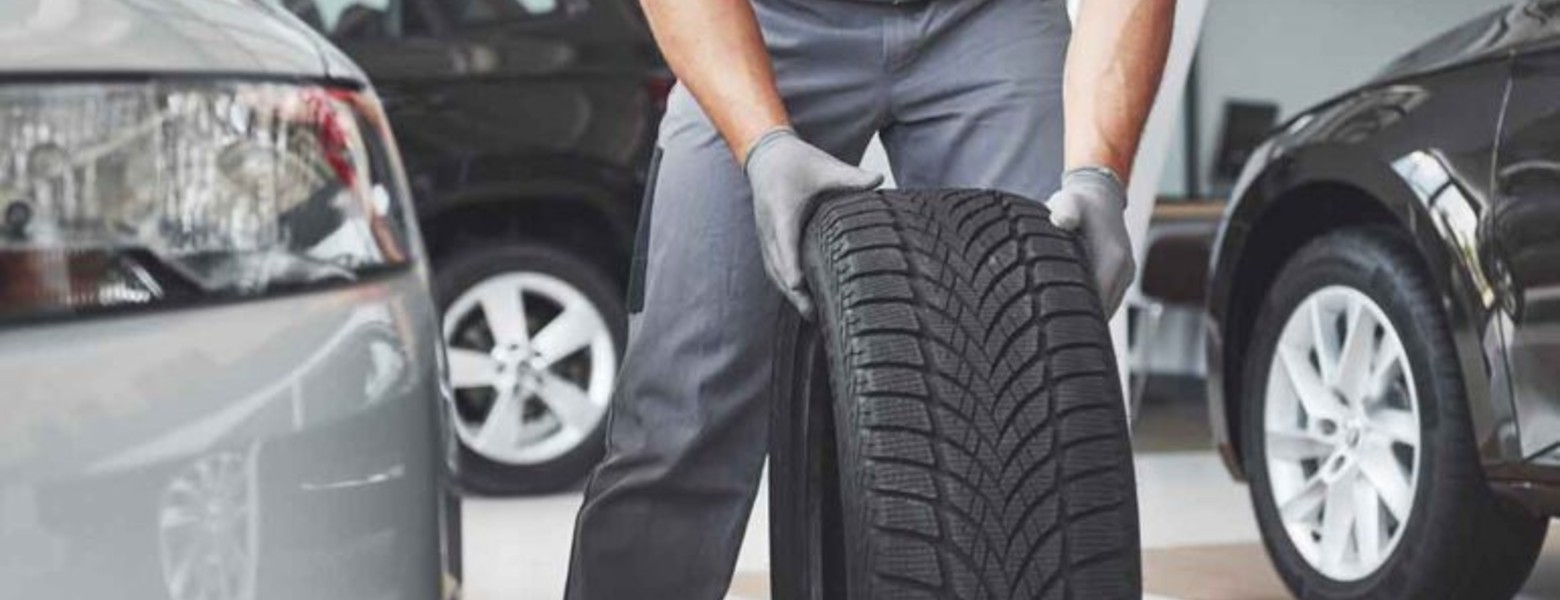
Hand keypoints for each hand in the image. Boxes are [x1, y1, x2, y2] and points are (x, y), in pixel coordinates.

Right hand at [745, 127, 882, 317]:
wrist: (766, 155)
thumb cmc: (795, 160)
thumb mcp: (824, 166)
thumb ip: (851, 177)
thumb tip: (879, 178)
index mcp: (782, 210)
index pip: (784, 242)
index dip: (790, 265)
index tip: (798, 285)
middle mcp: (770, 227)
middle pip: (777, 266)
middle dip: (792, 291)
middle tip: (812, 313)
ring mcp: (766, 235)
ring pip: (774, 270)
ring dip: (788, 293)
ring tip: (810, 315)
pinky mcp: (768, 239)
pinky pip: (773, 266)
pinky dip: (784, 284)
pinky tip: (801, 299)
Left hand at [1046, 168, 1135, 316]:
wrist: (1100, 195)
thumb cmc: (1079, 202)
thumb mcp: (1069, 202)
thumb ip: (1065, 211)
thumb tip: (1062, 220)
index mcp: (1113, 259)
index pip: (1097, 301)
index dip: (1075, 315)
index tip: (1053, 327)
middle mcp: (1124, 270)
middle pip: (1103, 310)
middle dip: (1079, 322)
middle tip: (1051, 336)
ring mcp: (1125, 274)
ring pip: (1106, 307)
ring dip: (1087, 316)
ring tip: (1057, 328)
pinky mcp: (1121, 276)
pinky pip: (1107, 299)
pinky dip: (1092, 307)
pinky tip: (1069, 311)